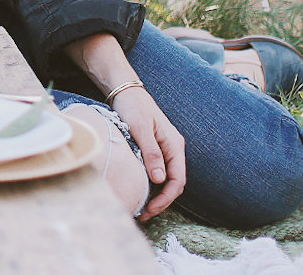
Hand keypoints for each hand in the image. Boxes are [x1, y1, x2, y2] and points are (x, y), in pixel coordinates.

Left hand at [110, 87, 185, 221]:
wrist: (125, 90)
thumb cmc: (133, 106)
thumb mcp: (141, 129)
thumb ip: (151, 153)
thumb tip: (160, 179)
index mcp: (174, 145)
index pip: (177, 179)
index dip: (166, 198)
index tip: (151, 209)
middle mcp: (172, 149)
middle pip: (174, 183)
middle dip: (161, 201)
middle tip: (143, 214)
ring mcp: (164, 149)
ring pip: (166, 179)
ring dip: (156, 195)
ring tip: (141, 207)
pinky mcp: (154, 149)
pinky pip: (157, 171)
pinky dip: (150, 184)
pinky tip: (140, 190)